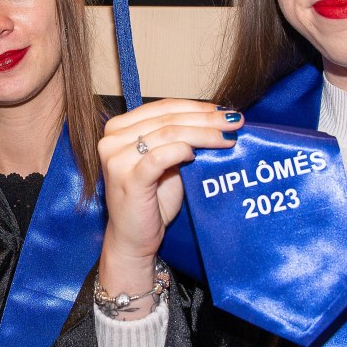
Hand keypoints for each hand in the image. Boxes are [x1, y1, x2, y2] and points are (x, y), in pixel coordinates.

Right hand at [96, 99, 241, 306]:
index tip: (224, 111)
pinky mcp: (127, 178)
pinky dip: (183, 151)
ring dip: (203, 134)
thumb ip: (179, 139)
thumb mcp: (166, 162)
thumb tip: (217, 118)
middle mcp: (112, 139)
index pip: (163, 108)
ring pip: (168, 134)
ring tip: (227, 139)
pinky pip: (161, 156)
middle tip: (235, 121)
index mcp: (118, 128)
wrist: (133, 239)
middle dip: (206, 119)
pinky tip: (198, 155)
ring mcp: (116, 158)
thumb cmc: (151, 201)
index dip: (196, 107)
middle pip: (168, 119)